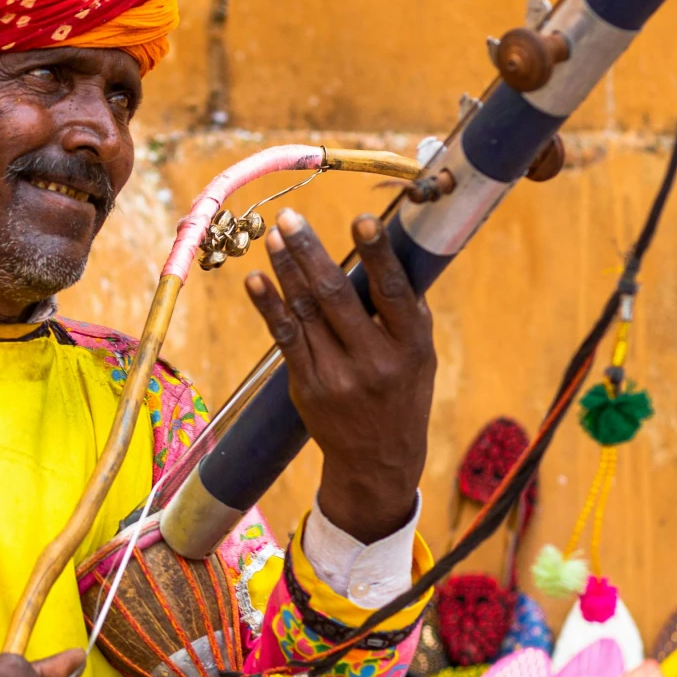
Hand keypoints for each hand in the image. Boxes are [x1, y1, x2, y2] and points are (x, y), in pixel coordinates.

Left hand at [244, 209, 434, 542]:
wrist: (378, 458)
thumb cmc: (402, 390)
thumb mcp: (421, 353)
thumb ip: (405, 308)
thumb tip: (388, 247)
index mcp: (411, 346)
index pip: (392, 293)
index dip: (377, 256)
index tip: (363, 221)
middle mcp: (374, 361)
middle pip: (336, 296)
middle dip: (310, 253)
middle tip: (290, 218)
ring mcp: (337, 376)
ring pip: (305, 312)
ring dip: (285, 269)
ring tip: (273, 236)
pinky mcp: (307, 386)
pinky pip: (285, 337)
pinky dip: (268, 306)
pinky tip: (256, 279)